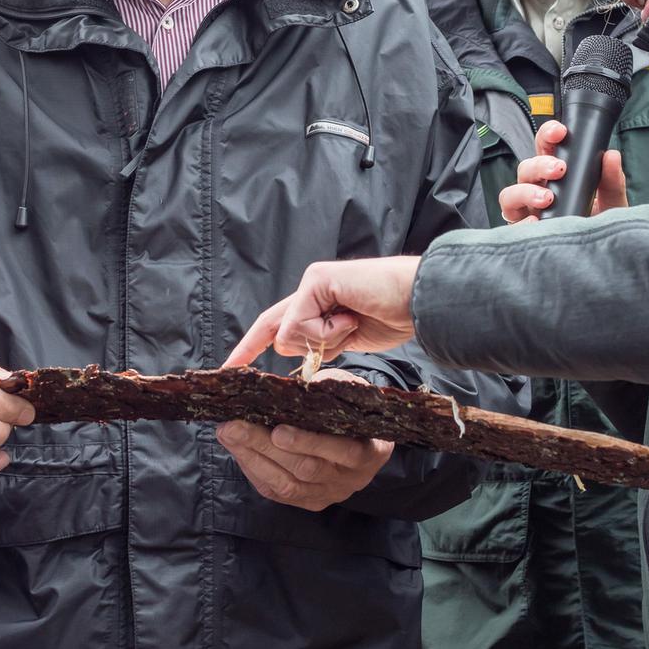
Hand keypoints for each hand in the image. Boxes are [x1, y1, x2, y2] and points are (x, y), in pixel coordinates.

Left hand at [216, 370, 394, 510]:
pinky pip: (277, 492)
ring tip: (228, 434)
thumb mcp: (350, 393)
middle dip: (265, 446)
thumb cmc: (351, 411)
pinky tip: (237, 449)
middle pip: (304, 468)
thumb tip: (293, 386)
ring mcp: (327, 494)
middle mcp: (349, 479)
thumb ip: (328, 389)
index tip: (278, 430)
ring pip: (287, 485)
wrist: (365, 443)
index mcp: (369, 451)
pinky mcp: (308, 502)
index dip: (308, 441)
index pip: (340, 450)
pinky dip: (253, 470)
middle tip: (234, 426)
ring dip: (252, 458)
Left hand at [222, 255, 419, 368]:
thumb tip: (299, 359)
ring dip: (326, 341)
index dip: (250, 346)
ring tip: (354, 322)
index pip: (273, 327)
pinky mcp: (316, 279)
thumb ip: (321, 344)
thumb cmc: (392, 316)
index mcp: (315, 304)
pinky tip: (352, 317)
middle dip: (305, 349)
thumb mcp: (348, 339)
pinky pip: (302, 324)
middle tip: (342, 334)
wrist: (419, 300)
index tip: (229, 368)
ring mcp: (310, 283)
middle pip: (278, 335)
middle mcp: (308, 291)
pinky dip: (330, 331)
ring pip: (289, 335)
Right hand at [497, 119, 626, 223]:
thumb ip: (612, 180)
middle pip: (525, 168)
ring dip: (525, 191)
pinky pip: (512, 224)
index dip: (548, 135)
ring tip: (547, 198)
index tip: (561, 132)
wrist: (604, 257)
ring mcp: (528, 212)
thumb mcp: (612, 202)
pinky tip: (536, 222)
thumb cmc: (602, 226)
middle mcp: (538, 190)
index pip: (545, 148)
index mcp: (557, 176)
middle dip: (539, 164)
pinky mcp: (525, 233)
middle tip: (559, 169)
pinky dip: (522, 222)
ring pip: (510, 193)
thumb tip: (611, 155)